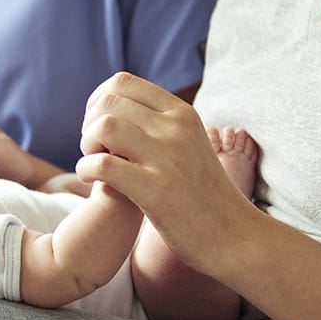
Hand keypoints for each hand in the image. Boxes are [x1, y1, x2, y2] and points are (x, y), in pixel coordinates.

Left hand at [77, 73, 255, 273]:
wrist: (234, 237)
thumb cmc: (205, 195)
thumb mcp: (190, 144)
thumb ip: (162, 125)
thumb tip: (121, 107)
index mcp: (182, 113)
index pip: (124, 82)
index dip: (99, 100)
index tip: (98, 125)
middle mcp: (175, 128)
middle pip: (108, 102)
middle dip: (89, 123)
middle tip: (94, 149)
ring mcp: (167, 158)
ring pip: (104, 127)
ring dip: (86, 144)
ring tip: (93, 162)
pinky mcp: (155, 190)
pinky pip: (103, 164)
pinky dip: (86, 169)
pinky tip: (91, 180)